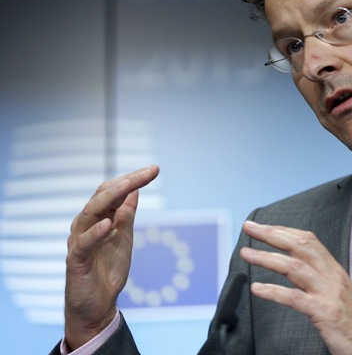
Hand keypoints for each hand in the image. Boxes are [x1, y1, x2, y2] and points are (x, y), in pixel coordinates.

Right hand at [63, 165, 159, 349]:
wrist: (98, 305)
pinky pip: (83, 244)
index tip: (154, 169)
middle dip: (126, 182)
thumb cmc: (108, 269)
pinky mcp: (75, 261)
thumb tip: (134, 189)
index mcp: (98, 218)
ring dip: (110, 198)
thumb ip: (126, 214)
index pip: (111, 191)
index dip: (131, 179)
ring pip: (90, 213)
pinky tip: (108, 224)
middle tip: (147, 173)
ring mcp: (78, 242)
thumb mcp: (124, 238)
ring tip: (129, 186)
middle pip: (102, 197)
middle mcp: (85, 225)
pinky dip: (95, 233)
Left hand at [239, 221, 351, 354]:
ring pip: (294, 267)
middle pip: (300, 246)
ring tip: (246, 254)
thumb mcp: (338, 293)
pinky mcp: (324, 313)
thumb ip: (320, 278)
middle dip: (271, 234)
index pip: (308, 240)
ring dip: (266, 258)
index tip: (264, 226)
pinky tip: (258, 289)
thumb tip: (295, 266)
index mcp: (334, 271)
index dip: (284, 230)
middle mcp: (332, 277)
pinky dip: (274, 292)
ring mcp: (328, 294)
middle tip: (249, 227)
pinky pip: (295, 298)